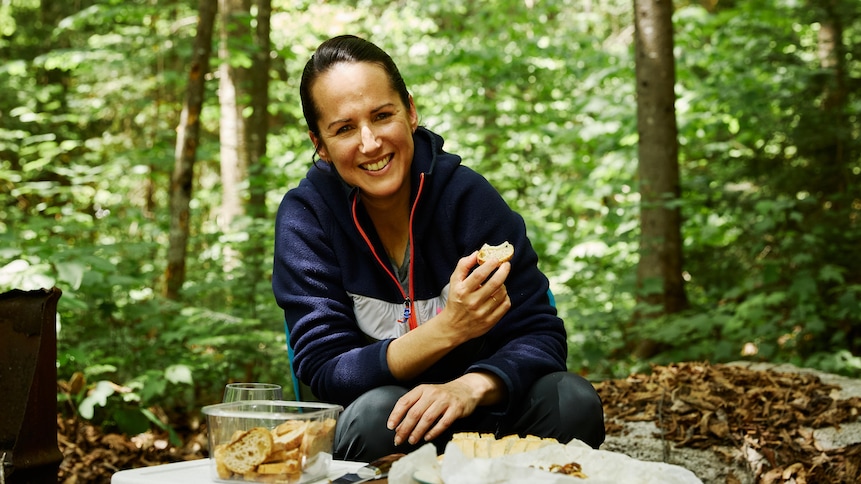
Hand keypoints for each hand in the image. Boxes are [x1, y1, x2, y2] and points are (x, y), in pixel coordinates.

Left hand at [387, 373, 503, 445]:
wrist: (466, 389)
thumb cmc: (442, 395)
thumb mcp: (427, 396)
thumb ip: (413, 408)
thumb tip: (399, 427)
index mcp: (422, 389)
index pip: (404, 401)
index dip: (396, 414)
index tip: (390, 427)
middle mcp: (432, 393)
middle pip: (415, 412)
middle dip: (405, 428)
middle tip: (399, 439)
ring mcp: (445, 400)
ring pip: (427, 418)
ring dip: (417, 432)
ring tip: (412, 440)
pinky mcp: (456, 409)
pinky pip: (443, 423)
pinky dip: (434, 432)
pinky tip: (427, 438)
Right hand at [439, 252, 510, 342]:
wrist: (453, 327)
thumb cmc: (455, 300)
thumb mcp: (454, 282)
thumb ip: (463, 265)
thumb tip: (477, 253)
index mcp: (462, 291)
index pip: (479, 275)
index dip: (490, 265)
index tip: (496, 259)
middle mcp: (472, 302)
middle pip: (494, 284)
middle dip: (503, 271)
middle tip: (506, 265)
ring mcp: (482, 313)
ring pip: (501, 294)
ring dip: (503, 285)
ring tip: (499, 283)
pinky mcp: (490, 322)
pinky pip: (505, 305)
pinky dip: (505, 297)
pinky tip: (500, 295)